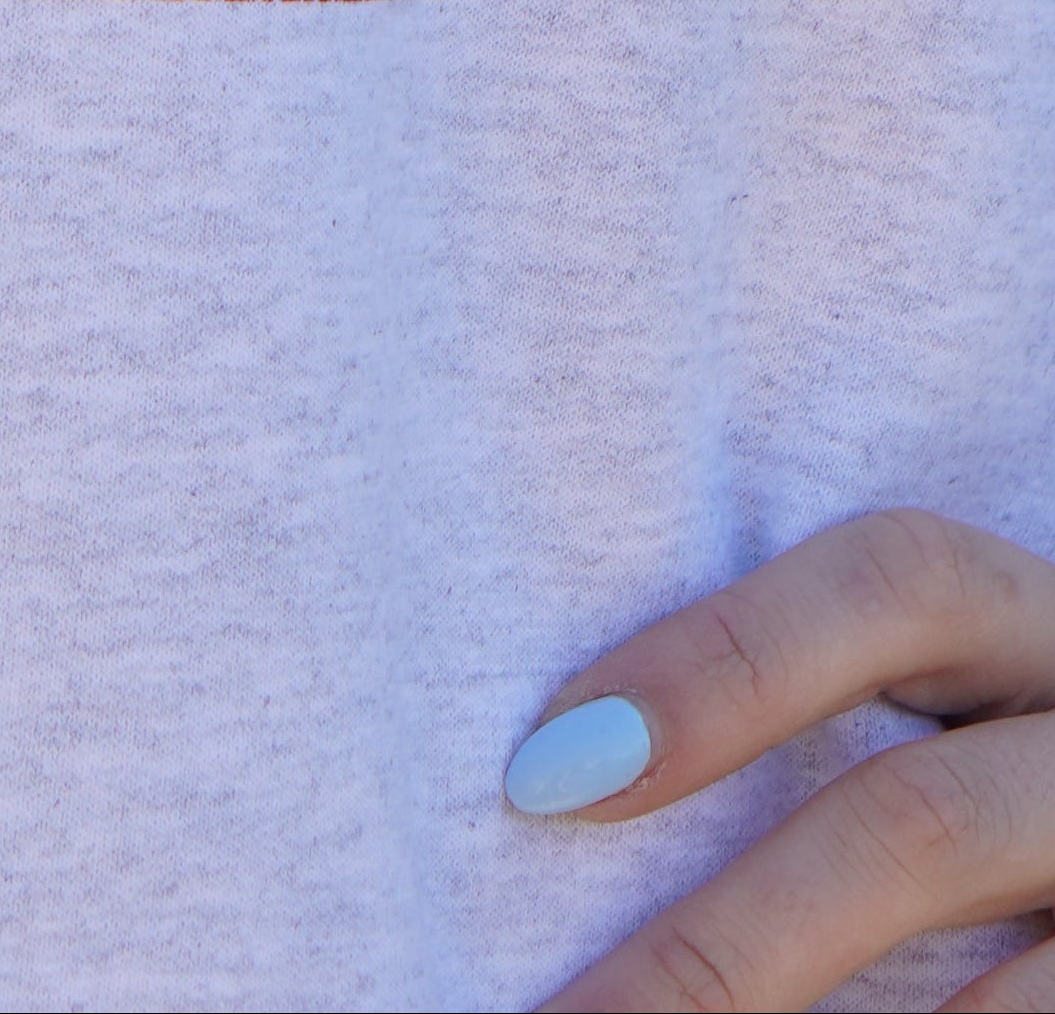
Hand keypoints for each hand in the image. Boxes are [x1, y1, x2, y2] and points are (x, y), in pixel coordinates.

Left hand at [514, 511, 1054, 1008]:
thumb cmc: (989, 766)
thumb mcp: (942, 704)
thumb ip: (805, 719)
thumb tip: (556, 783)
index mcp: (1031, 625)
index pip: (896, 581)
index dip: (721, 659)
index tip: (546, 774)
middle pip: (921, 822)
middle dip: (726, 948)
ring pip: (1003, 991)